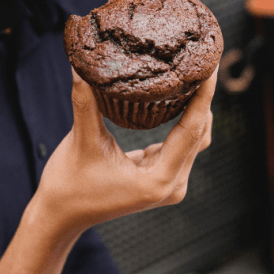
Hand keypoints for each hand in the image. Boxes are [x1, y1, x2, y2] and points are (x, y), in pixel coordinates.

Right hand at [37, 66, 216, 234]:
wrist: (62, 216)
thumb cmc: (70, 186)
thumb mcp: (81, 141)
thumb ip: (85, 102)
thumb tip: (79, 66)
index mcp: (158, 180)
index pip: (191, 130)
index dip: (203, 96)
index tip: (211, 65)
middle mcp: (171, 185)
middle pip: (198, 134)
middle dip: (203, 97)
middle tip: (205, 58)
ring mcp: (168, 184)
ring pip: (192, 139)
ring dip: (195, 108)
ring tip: (196, 72)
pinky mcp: (161, 177)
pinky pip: (180, 144)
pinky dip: (181, 121)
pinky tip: (179, 96)